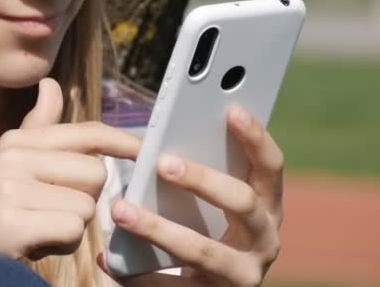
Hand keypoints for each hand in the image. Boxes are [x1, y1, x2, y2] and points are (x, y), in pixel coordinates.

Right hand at [0, 78, 140, 278]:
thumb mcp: (11, 164)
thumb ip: (38, 128)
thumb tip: (50, 84)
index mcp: (18, 142)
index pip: (86, 133)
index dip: (121, 141)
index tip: (146, 149)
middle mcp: (14, 157)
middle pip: (96, 173)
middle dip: (83, 200)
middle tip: (48, 212)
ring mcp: (10, 188)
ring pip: (87, 206)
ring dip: (71, 226)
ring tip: (37, 229)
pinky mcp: (12, 222)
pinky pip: (72, 230)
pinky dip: (61, 244)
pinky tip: (33, 245)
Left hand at [99, 105, 283, 286]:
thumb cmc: (211, 232)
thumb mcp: (217, 207)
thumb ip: (204, 177)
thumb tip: (161, 145)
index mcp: (267, 208)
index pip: (271, 167)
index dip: (256, 138)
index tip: (230, 109)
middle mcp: (265, 241)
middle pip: (243, 202)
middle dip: (204, 180)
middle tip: (163, 162)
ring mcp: (243, 275)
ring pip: (202, 249)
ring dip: (158, 228)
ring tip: (120, 210)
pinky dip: (138, 274)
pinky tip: (108, 259)